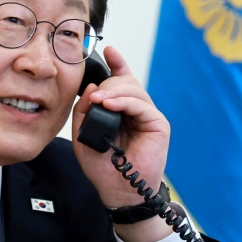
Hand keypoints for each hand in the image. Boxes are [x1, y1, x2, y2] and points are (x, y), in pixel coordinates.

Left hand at [72, 47, 171, 241]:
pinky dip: (125, 102)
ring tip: (99, 100)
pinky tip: (110, 105)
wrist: (117, 191)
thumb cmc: (102, 167)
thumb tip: (92, 88)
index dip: (117, 64)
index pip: (121, 81)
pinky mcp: (158, 124)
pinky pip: (141, 104)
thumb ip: (83, 112)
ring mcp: (148, 116)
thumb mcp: (83, 136)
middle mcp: (136, 110)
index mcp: (121, 111)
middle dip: (108, 83)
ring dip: (114, 91)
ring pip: (133, 90)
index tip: (108, 50)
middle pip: (126, 82)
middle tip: (93, 95)